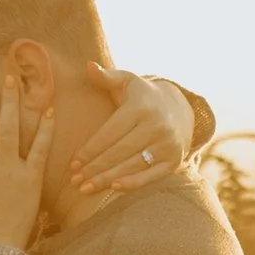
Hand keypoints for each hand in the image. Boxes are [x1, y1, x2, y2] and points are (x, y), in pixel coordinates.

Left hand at [70, 67, 196, 197]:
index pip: (110, 132)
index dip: (90, 149)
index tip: (73, 163)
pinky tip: (113, 188)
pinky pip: (151, 176)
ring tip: (85, 188)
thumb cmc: (143, 96)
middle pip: (119, 152)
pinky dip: (133, 184)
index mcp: (140, 107)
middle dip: (95, 168)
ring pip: (132, 166)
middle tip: (74, 181)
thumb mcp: (127, 82)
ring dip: (107, 179)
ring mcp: (167, 145)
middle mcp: (156, 126)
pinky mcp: (174, 160)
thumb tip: (88, 66)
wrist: (181, 109)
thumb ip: (106, 76)